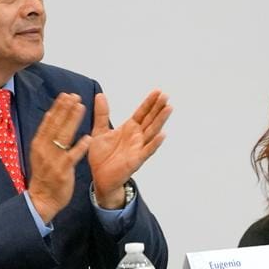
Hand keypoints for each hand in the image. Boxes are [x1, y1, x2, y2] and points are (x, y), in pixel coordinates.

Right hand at [26, 93, 89, 223]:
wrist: (41, 200)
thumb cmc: (44, 176)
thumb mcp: (41, 154)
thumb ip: (47, 138)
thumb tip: (54, 119)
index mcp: (38, 144)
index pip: (48, 122)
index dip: (57, 107)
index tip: (65, 95)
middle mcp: (44, 149)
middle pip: (55, 125)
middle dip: (65, 109)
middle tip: (75, 95)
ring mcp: (53, 159)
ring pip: (63, 136)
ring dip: (72, 121)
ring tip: (81, 107)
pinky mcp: (62, 170)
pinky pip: (72, 156)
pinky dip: (80, 147)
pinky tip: (88, 138)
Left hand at [87, 90, 172, 207]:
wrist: (99, 177)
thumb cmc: (101, 156)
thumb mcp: (99, 131)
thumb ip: (102, 114)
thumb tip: (100, 95)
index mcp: (129, 128)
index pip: (142, 112)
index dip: (149, 102)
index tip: (158, 91)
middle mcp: (137, 136)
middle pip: (150, 119)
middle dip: (158, 108)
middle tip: (166, 95)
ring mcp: (138, 148)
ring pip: (152, 131)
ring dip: (161, 120)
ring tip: (169, 108)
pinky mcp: (136, 160)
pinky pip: (147, 150)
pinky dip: (155, 143)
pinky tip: (162, 134)